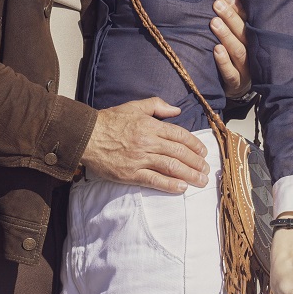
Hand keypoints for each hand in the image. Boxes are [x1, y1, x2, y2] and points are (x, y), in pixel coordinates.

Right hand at [82, 98, 209, 193]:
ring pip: (171, 167)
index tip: (203, 151)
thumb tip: (176, 110)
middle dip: (196, 162)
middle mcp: (148, 142)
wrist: (86, 136)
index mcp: (150, 126)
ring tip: (201, 181)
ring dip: (190, 174)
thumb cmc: (110, 120)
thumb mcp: (134, 106)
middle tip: (206, 169)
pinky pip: (155, 180)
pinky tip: (182, 188)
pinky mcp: (131, 174)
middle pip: (179, 153)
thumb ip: (157, 105)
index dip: (194, 144)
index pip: (179, 135)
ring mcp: (140, 159)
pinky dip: (170, 185)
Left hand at [211, 0, 250, 99]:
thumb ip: (236, 19)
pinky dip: (223, 62)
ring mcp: (246, 69)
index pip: (249, 22)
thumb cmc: (236, 56)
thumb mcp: (239, 37)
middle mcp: (254, 53)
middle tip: (217, 5)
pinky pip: (230, 73)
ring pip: (238, 51)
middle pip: (244, 34)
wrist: (239, 87)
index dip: (239, 10)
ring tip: (214, 22)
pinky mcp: (236, 83)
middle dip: (231, 18)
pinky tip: (216, 49)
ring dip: (227, 36)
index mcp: (255, 40)